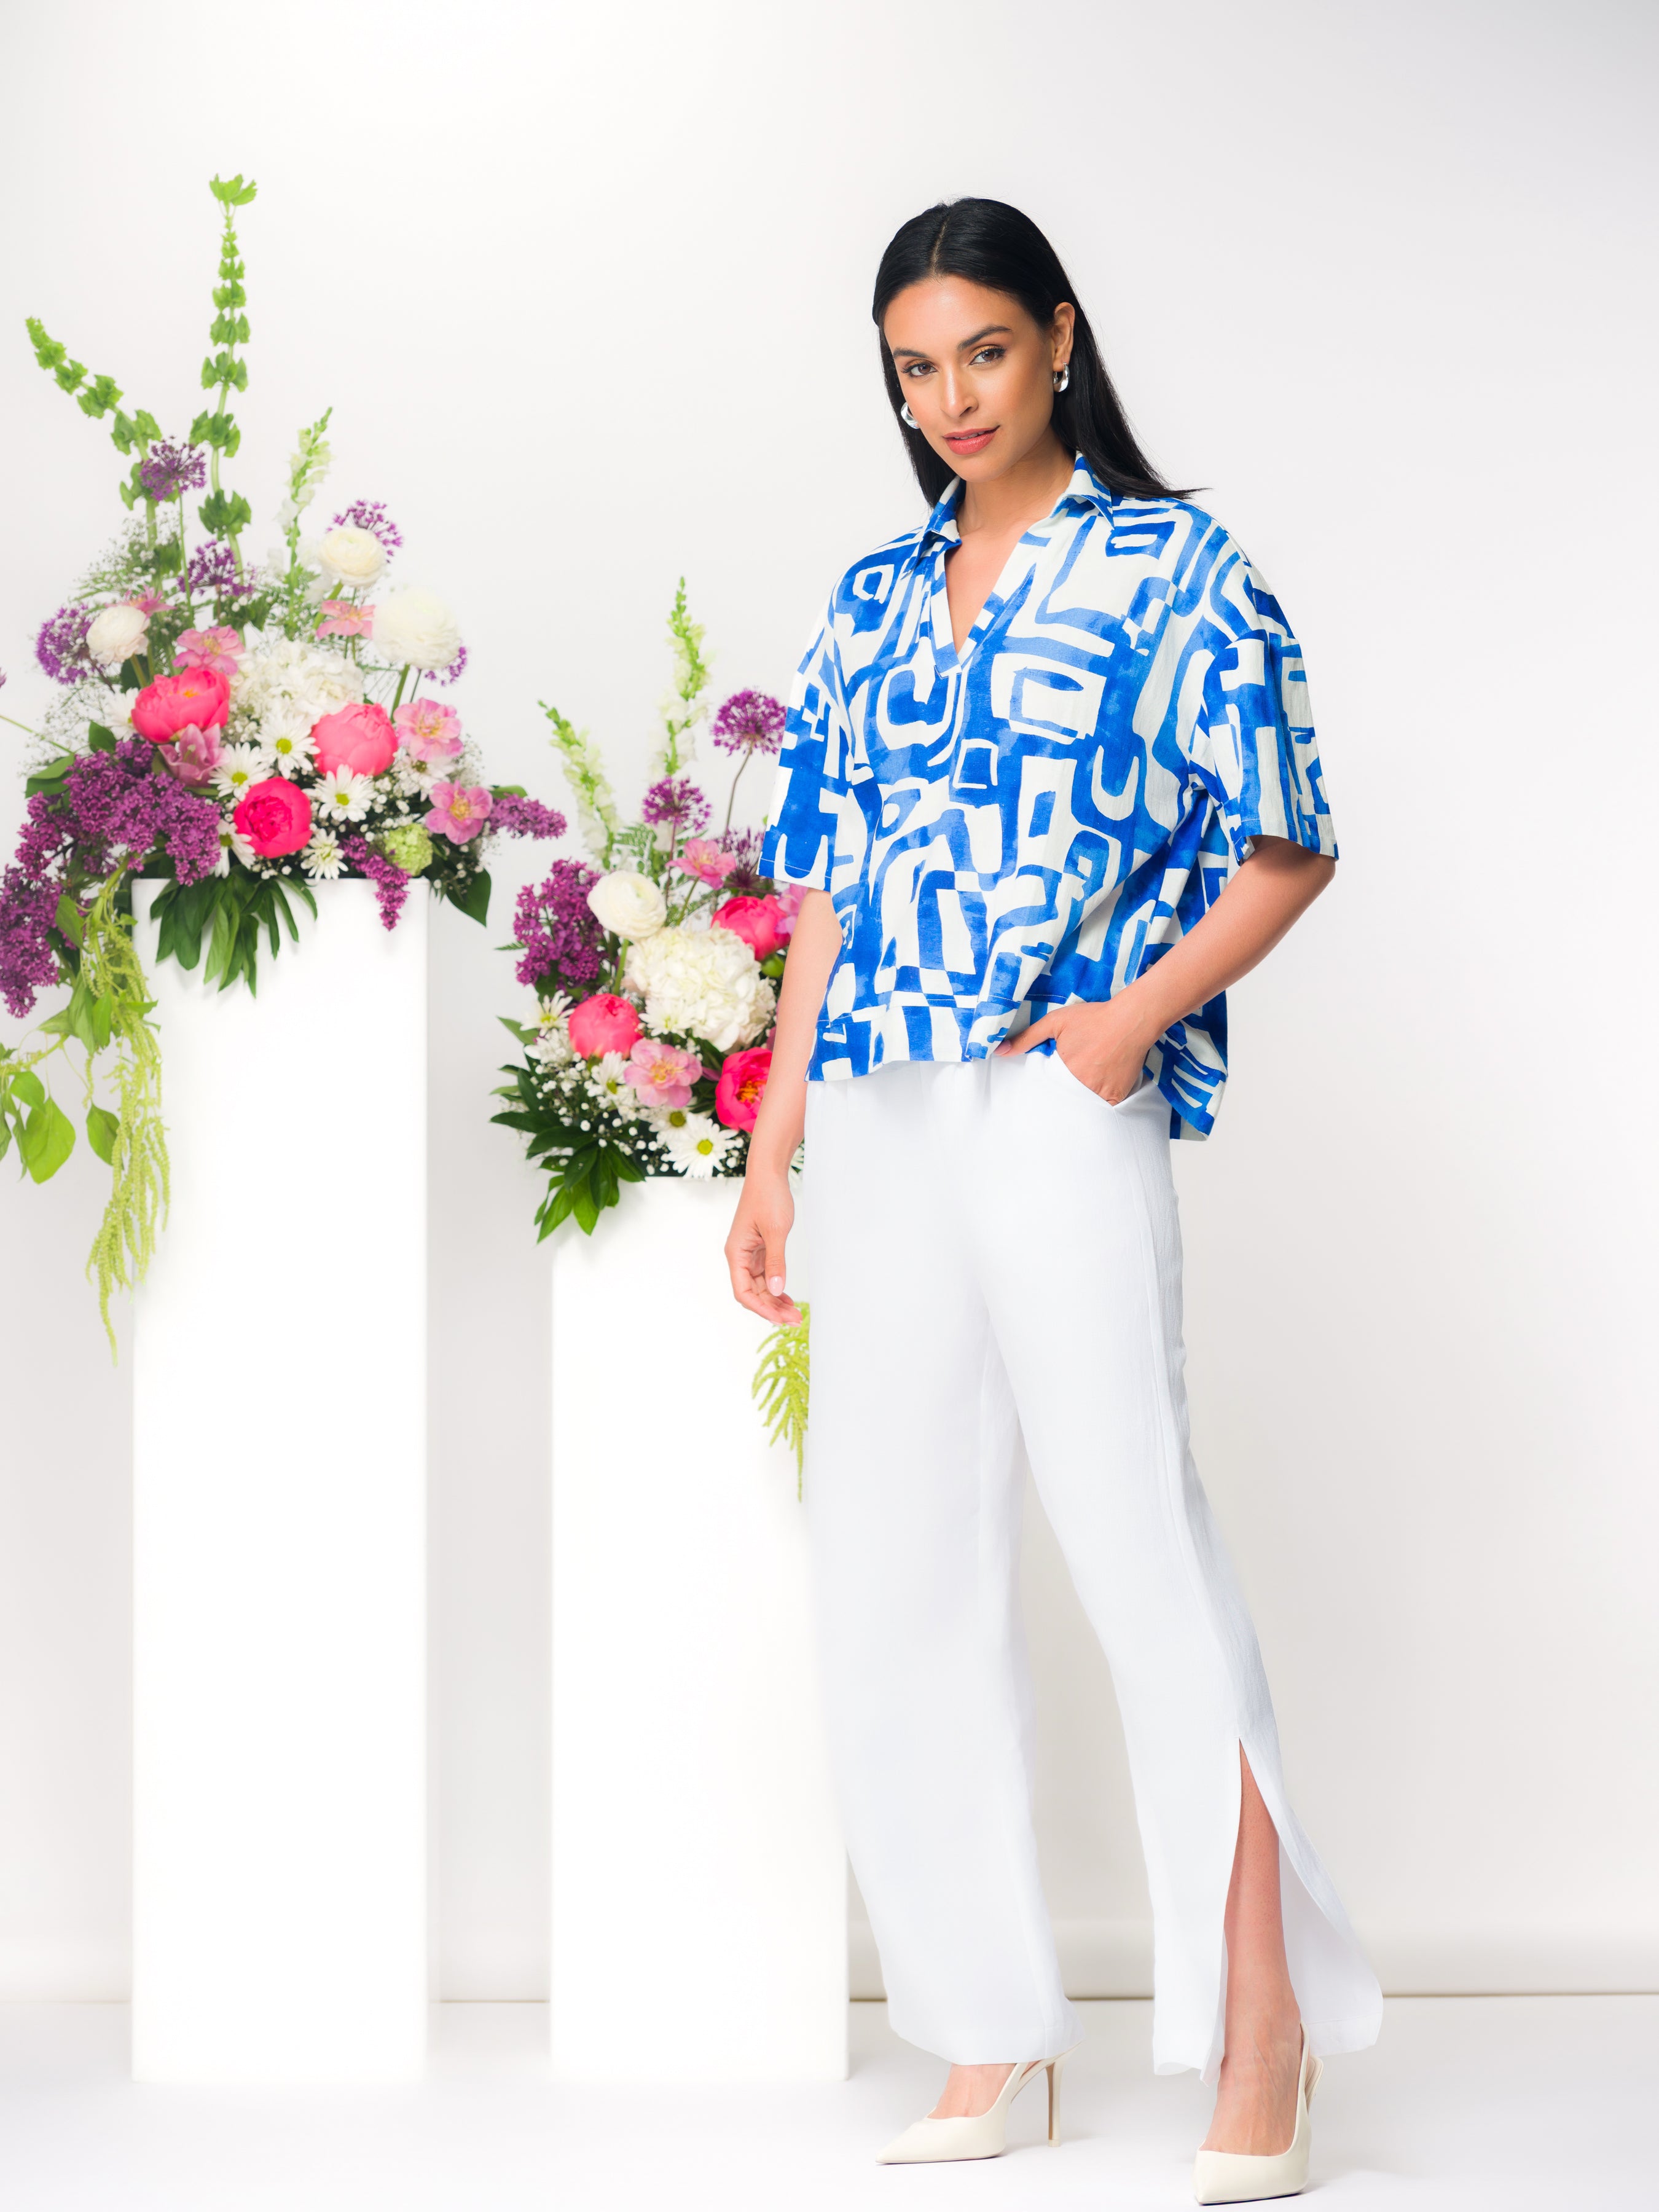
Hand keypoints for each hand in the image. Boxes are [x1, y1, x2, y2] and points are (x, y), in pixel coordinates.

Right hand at [725, 1167, 801, 1325]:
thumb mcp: (775, 1231)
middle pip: (752, 1292)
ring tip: (794, 1313)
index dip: (760, 1308)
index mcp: (736, 1253)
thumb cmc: (768, 1197)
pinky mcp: (759, 1249)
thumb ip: (776, 1263)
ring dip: (775, 1300)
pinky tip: (787, 1298)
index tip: (779, 1318)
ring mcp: (749, 1254)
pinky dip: (776, 1287)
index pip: (743, 1291)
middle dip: (772, 1308)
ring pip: (760, 1286)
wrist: (768, 1174)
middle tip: (795, 1320)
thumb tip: (776, 1290)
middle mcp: (740, 1256)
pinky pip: (766, 1275)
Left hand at [993, 996, 1151, 1103]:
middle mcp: (1084, 1086)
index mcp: (1065, 1072)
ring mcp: (1103, 1094)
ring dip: (1081, 1096)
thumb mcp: (1055, 1022)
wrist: (1132, 1020)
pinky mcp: (1118, 1096)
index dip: (1048, 1085)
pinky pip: (1103, 1105)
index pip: (1047, 1089)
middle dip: (1063, 1092)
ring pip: (1084, 1104)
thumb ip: (1027, 1038)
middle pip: (1065, 1098)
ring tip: (1086, 1079)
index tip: (1050, 1079)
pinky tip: (1100, 1083)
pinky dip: (1099, 1098)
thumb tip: (1000, 1050)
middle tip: (1071, 1077)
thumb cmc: (1093, 1019)